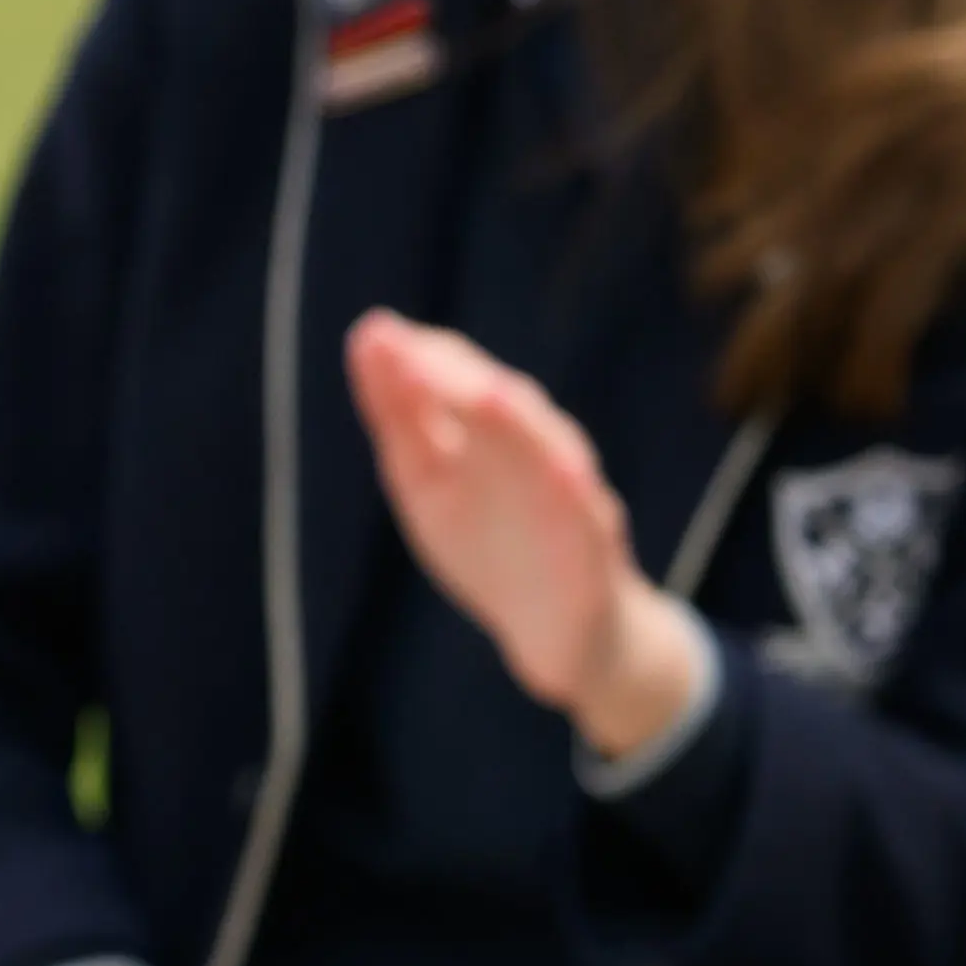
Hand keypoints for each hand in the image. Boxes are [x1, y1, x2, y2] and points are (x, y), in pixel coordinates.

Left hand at [349, 313, 712, 756]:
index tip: (375, 334)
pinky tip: (565, 472)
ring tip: (490, 396)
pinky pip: (590, 519)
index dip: (420, 360)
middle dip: (461, 381)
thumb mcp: (427, 480)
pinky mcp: (596, 550)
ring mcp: (569, 500)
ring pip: (551, 453)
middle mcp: (533, 456)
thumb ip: (402, 416)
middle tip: (412, 354)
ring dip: (521, 426)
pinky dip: (577, 494)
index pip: (457, 383)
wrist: (560, 631)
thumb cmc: (488, 544)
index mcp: (488, 440)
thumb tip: (369, 336)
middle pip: (503, 408)